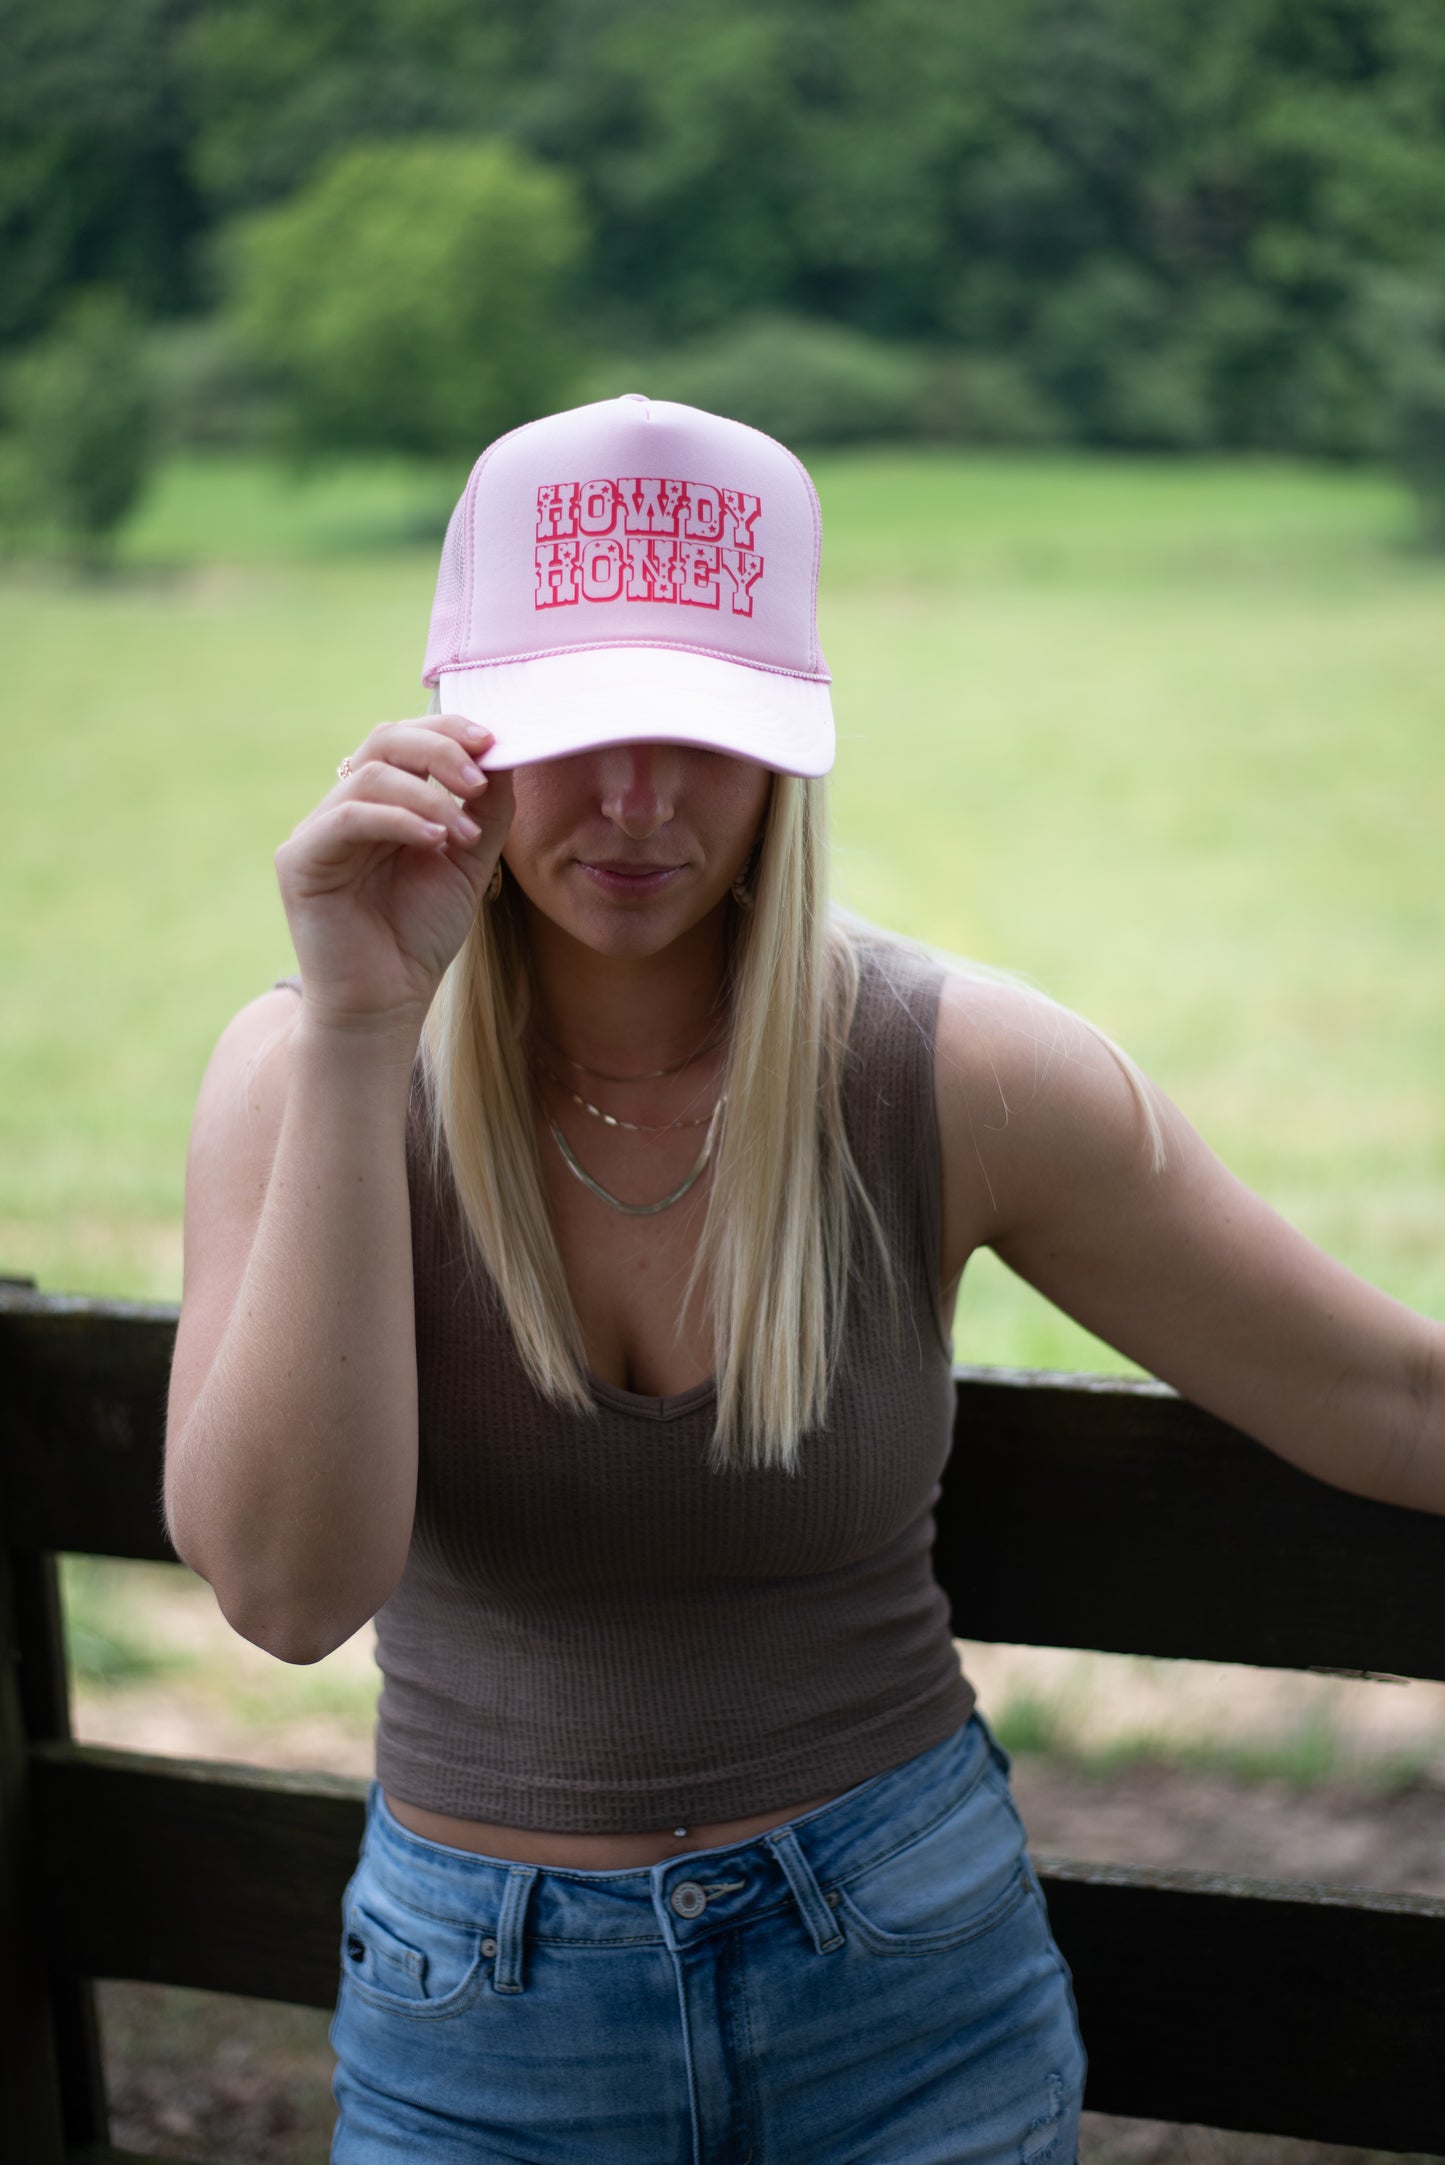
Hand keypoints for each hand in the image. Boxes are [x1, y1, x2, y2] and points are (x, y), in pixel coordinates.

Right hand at [274, 714, 514, 1036]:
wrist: (384, 1003)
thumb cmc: (419, 937)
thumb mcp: (468, 863)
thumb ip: (486, 810)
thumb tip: (504, 753)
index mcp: (381, 803)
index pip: (406, 740)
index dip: (447, 729)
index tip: (493, 741)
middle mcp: (345, 807)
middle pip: (383, 741)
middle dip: (438, 748)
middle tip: (479, 776)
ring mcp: (318, 831)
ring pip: (368, 774)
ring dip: (428, 795)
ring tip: (463, 833)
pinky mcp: (300, 860)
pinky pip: (346, 818)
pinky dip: (396, 819)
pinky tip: (433, 841)